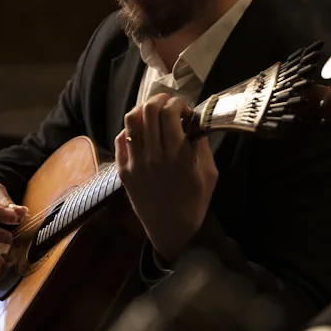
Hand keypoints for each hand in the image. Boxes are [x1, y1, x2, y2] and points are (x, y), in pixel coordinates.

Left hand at [115, 94, 217, 263]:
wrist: (170, 230)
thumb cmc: (194, 202)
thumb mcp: (209, 174)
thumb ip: (202, 146)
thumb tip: (196, 123)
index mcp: (177, 156)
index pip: (169, 112)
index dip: (178, 103)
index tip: (185, 111)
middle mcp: (153, 155)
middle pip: (148, 110)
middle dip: (161, 100)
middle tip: (170, 106)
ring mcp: (134, 162)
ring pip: (131, 120)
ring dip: (144, 110)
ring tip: (154, 115)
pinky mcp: (123, 170)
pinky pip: (121, 139)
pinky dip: (132, 129)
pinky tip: (143, 134)